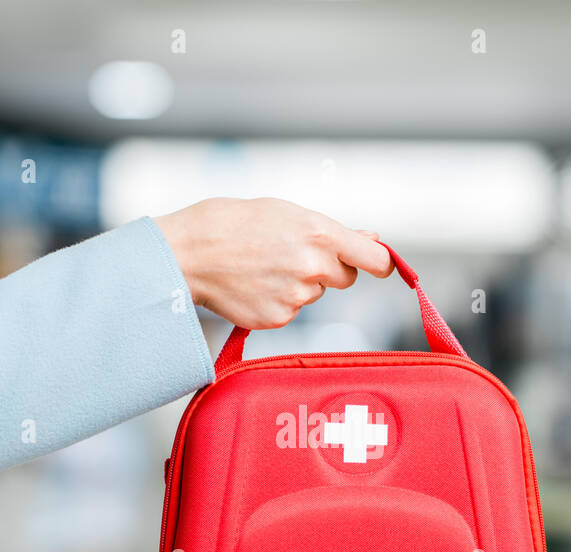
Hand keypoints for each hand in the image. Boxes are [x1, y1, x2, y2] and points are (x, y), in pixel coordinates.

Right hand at [154, 197, 393, 329]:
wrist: (188, 253)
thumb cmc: (234, 223)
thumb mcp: (286, 212)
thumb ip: (333, 231)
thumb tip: (373, 239)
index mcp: (319, 233)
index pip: (375, 260)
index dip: (381, 263)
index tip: (381, 265)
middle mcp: (313, 267)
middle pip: (345, 278)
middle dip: (328, 269)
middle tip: (292, 254)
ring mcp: (296, 297)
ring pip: (315, 294)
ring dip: (299, 284)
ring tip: (262, 266)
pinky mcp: (279, 319)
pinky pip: (292, 311)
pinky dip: (278, 301)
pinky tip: (254, 285)